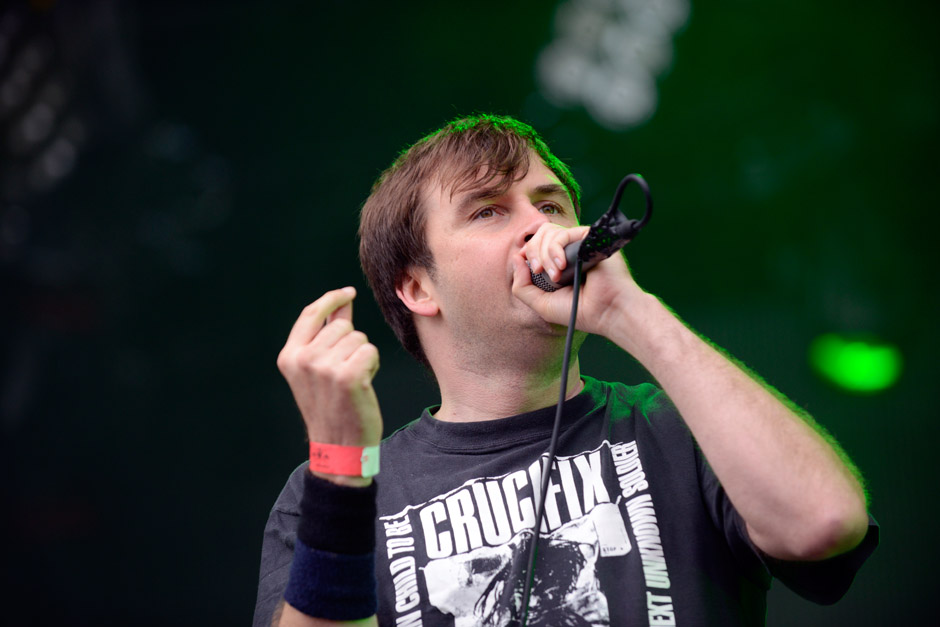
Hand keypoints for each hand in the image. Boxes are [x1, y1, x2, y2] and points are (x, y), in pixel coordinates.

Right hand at [276, 287, 382, 481]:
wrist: (339, 446)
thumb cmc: (332, 407)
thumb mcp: (319, 369)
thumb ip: (328, 333)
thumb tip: (343, 303)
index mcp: (289, 356)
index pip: (311, 314)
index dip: (331, 300)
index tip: (347, 293)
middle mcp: (303, 359)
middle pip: (341, 326)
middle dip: (351, 344)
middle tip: (345, 374)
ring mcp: (324, 367)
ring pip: (358, 338)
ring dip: (362, 356)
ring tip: (352, 381)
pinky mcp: (348, 375)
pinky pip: (370, 351)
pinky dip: (372, 365)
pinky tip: (363, 384)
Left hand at [512, 222, 645, 337]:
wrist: (606, 312)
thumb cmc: (578, 311)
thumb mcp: (541, 303)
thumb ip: (522, 286)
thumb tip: (515, 258)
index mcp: (557, 262)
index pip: (535, 245)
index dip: (528, 254)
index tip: (533, 271)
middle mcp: (568, 250)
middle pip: (539, 235)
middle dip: (533, 253)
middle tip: (540, 272)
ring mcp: (578, 243)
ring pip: (548, 232)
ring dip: (545, 254)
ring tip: (555, 274)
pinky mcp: (588, 238)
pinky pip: (563, 234)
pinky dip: (556, 250)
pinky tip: (562, 267)